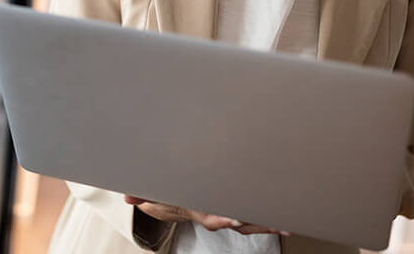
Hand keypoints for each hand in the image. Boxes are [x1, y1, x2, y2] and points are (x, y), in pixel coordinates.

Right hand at [124, 196, 290, 236]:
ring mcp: (226, 212)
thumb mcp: (151, 194)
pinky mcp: (235, 209)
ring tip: (286, 221)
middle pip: (236, 220)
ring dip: (267, 221)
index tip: (235, 216)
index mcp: (196, 207)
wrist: (169, 202)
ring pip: (249, 221)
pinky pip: (254, 215)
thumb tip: (128, 196)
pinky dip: (268, 215)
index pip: (209, 214)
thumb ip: (142, 192)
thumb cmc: (165, 192)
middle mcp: (214, 212)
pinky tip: (285, 215)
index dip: (222, 216)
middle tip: (273, 220)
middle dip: (254, 221)